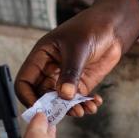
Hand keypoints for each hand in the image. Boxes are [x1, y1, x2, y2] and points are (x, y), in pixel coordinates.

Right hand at [15, 0, 138, 115]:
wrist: (113, 26)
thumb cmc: (91, 28)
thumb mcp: (78, 49)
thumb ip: (70, 73)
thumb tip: (64, 96)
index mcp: (41, 57)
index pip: (24, 82)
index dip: (28, 97)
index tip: (41, 110)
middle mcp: (50, 70)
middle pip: (42, 96)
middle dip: (54, 107)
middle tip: (69, 111)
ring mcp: (66, 78)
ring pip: (61, 101)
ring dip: (71, 109)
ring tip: (84, 109)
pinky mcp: (81, 82)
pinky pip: (78, 99)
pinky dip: (85, 104)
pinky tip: (94, 103)